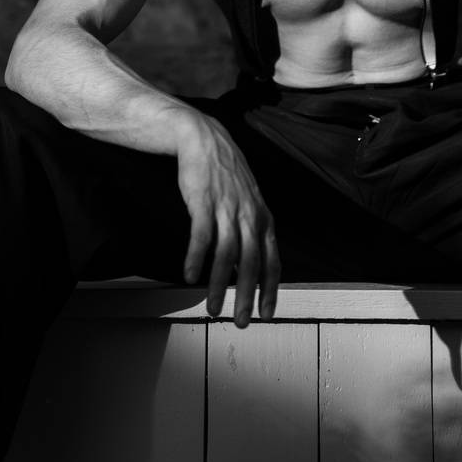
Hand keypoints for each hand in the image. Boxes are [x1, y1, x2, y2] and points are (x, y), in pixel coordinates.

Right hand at [173, 112, 280, 328]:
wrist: (204, 139)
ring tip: (212, 308)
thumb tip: (252, 265)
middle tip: (240, 322)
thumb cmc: (225, 174)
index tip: (266, 314)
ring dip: (219, 285)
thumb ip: (253, 230)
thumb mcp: (248, 201)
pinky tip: (189, 276)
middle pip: (252, 263)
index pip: (272, 260)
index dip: (270, 290)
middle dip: (246, 297)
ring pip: (227, 255)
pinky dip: (196, 259)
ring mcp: (226, 208)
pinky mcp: (203, 202)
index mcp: (263, 217)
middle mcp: (248, 214)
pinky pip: (202, 236)